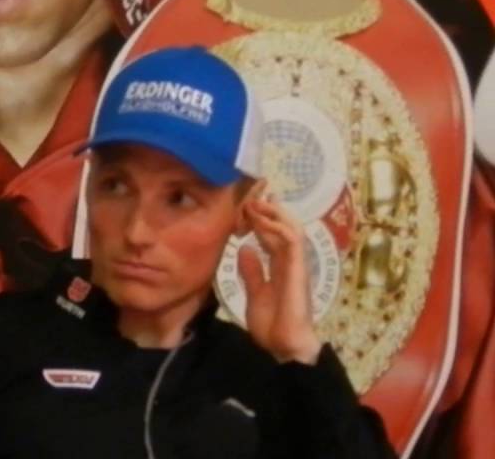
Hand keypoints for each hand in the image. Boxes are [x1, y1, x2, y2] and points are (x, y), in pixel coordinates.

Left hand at [236, 182, 322, 364]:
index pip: (273, 235)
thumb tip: (245, 248)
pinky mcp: (298, 268)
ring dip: (272, 212)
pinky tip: (259, 219)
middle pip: (283, 226)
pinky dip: (276, 226)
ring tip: (253, 202)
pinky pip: (291, 240)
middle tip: (249, 195)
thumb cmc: (272, 324)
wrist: (283, 346)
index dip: (261, 218)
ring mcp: (296, 263)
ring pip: (291, 227)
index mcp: (281, 266)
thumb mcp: (254, 293)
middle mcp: (291, 261)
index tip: (244, 206)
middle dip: (267, 208)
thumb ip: (251, 272)